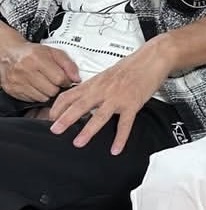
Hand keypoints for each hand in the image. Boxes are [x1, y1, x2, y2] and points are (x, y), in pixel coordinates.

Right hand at [0, 36, 78, 102]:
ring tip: (43, 82)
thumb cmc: (33, 53)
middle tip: (53, 81)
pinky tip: (35, 86)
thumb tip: (77, 78)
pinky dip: (37, 95)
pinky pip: (32, 99)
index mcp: (37, 58)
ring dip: (47, 92)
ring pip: (43, 97)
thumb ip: (68, 64)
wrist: (11, 54)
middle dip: (56, 87)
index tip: (65, 79)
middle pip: (51, 90)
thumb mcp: (54, 53)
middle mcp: (25, 70)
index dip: (66, 81)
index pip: (59, 78)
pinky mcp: (13, 90)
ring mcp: (18, 81)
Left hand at [48, 41, 174, 152]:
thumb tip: (82, 98)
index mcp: (94, 83)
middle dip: (65, 118)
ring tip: (79, 142)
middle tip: (55, 130)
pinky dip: (120, 138)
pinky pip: (125, 124)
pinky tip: (116, 149)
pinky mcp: (132, 104)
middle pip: (79, 105)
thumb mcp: (106, 75)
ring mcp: (117, 98)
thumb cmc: (131, 67)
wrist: (151, 60)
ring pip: (99, 116)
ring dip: (88, 130)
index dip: (58, 107)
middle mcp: (103, 90)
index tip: (51, 118)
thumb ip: (94, 88)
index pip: (69, 94)